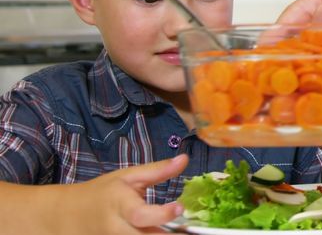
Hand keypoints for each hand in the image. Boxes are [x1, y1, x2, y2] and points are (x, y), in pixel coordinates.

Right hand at [55, 154, 187, 233]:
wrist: (65, 215)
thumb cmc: (102, 193)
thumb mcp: (127, 177)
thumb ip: (157, 171)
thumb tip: (185, 159)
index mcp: (120, 206)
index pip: (140, 214)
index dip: (161, 214)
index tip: (180, 207)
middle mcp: (116, 230)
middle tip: (193, 232)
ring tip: (185, 234)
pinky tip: (167, 234)